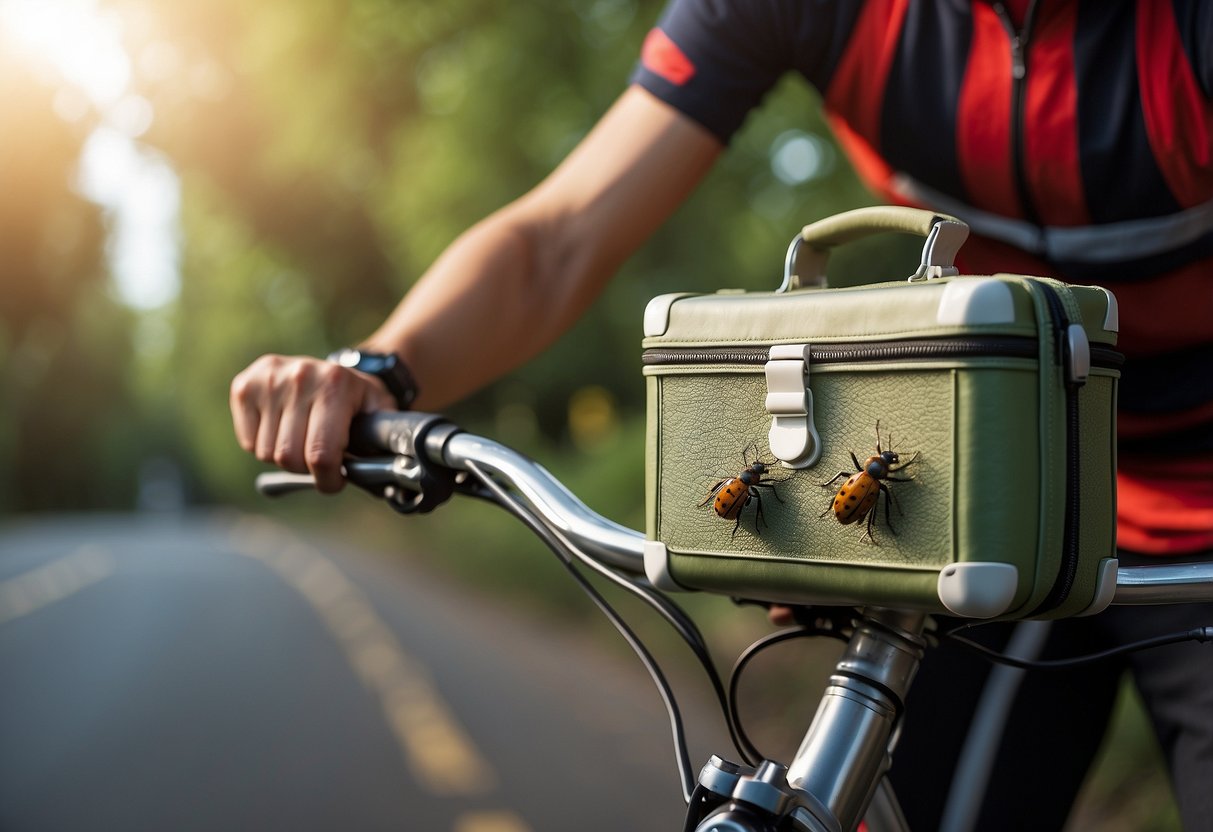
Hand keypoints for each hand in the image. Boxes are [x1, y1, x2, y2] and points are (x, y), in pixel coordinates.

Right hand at [230, 354, 397, 492]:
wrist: (333, 372)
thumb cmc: (358, 403)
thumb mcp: (379, 415)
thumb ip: (382, 442)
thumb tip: (386, 477)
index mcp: (336, 384)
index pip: (321, 454)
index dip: (327, 479)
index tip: (334, 481)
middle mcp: (300, 376)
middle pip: (289, 458)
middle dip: (307, 470)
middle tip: (319, 461)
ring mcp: (269, 379)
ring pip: (267, 453)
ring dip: (286, 458)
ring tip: (303, 440)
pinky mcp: (244, 386)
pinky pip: (248, 442)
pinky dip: (264, 446)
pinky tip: (282, 429)